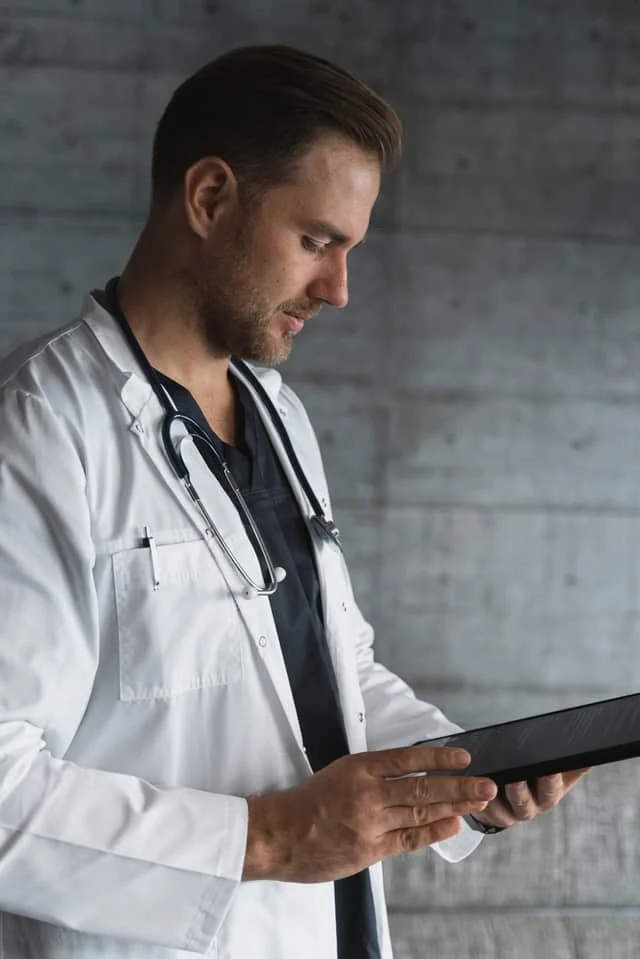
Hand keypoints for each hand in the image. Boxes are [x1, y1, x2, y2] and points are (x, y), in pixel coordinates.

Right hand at [243, 745, 497, 881]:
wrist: (279, 833)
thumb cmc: (308, 801)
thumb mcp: (341, 772)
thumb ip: (375, 774)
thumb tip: (414, 773)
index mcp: (359, 767)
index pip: (408, 759)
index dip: (439, 757)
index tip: (464, 756)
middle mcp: (367, 793)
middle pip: (423, 787)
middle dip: (459, 785)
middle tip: (486, 783)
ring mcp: (369, 823)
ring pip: (420, 812)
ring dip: (454, 807)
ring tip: (478, 801)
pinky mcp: (369, 849)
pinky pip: (408, 839)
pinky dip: (433, 832)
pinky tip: (452, 825)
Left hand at [471, 768, 589, 829]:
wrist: (512, 793)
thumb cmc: (535, 775)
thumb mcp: (555, 769)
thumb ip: (570, 763)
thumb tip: (588, 751)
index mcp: (548, 794)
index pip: (552, 789)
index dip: (550, 780)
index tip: (547, 767)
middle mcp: (530, 808)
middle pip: (525, 803)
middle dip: (520, 792)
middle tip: (515, 778)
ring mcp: (509, 814)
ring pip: (498, 810)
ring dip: (493, 797)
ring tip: (488, 782)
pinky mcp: (489, 816)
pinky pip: (481, 811)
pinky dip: (475, 800)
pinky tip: (469, 784)